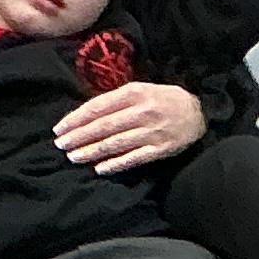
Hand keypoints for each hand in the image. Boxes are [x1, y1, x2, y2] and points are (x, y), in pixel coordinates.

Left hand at [53, 79, 205, 174]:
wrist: (198, 112)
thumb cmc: (164, 99)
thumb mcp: (140, 89)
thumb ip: (116, 100)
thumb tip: (87, 114)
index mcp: (133, 93)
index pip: (97, 107)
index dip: (76, 119)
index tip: (60, 128)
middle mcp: (141, 112)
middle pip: (103, 126)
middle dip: (79, 137)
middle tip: (61, 145)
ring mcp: (152, 132)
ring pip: (115, 143)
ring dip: (92, 152)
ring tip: (74, 157)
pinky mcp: (161, 149)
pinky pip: (134, 158)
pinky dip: (116, 164)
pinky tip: (100, 169)